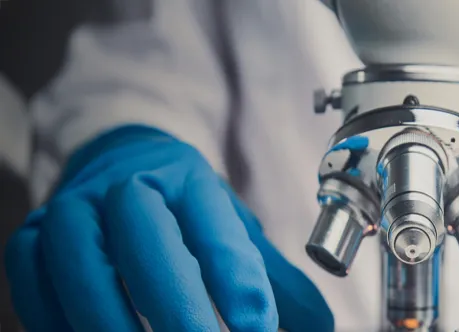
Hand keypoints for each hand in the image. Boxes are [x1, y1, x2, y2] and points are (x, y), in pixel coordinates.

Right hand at [5, 125, 333, 331]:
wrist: (116, 163)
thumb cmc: (180, 207)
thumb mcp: (232, 229)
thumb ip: (273, 280)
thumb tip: (319, 327)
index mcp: (184, 180)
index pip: (214, 228)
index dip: (238, 283)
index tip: (259, 327)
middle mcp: (123, 189)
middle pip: (145, 244)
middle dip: (177, 309)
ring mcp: (70, 213)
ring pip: (80, 270)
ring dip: (115, 326)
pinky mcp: (31, 241)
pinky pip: (36, 288)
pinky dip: (64, 325)